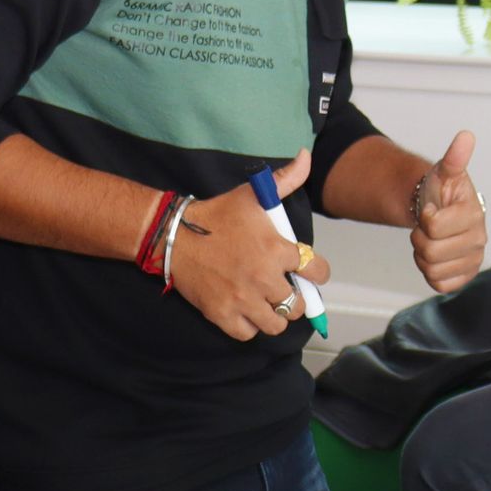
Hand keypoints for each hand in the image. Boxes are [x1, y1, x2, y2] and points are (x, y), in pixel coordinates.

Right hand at [170, 149, 332, 340]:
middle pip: (298, 303)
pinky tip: (247, 312)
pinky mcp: (220, 314)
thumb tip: (307, 156)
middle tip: (286, 289)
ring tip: (269, 303)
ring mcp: (242, 299)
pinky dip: (250, 327)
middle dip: (296, 297)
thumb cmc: (216, 215)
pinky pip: (247, 334)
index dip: (317, 272)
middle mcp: (264, 278)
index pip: (317, 270)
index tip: (311, 271)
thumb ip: (285, 179)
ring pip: (276, 324)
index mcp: (277, 250)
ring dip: (276, 316)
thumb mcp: (253, 194)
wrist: (173, 235)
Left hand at [413, 130, 486, 292]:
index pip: (434, 225)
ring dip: (423, 255)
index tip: (430, 209)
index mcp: (474, 215)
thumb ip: (454, 158)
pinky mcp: (465, 276)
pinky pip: (439, 285)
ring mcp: (473, 259)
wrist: (438, 212)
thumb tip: (465, 136)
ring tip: (431, 240)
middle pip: (430, 250)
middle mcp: (479, 239)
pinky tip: (436, 256)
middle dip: (420, 238)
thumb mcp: (443, 173)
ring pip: (432, 269)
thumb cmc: (441, 193)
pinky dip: (430, 272)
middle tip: (427, 227)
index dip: (424, 217)